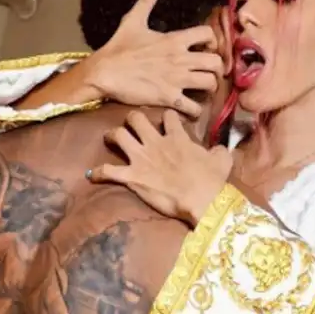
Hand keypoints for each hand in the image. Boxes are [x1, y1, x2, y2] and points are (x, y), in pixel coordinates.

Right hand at [82, 0, 224, 117]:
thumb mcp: (133, 20)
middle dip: (217, 68)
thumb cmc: (118, 47)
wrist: (103, 72)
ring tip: (202, 89)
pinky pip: (194, 108)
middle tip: (209, 71)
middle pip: (216, 62)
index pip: (208, 33)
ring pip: (210, 84)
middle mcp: (181, 59)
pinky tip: (190, 106)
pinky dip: (196, 109)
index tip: (206, 47)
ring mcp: (176, 80)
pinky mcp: (169, 98)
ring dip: (210, 88)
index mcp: (175, 39)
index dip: (212, 40)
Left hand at [87, 110, 232, 225]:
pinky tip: (92, 174)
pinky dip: (98, 173)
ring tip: (110, 138)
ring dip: (112, 136)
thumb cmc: (213, 179)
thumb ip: (219, 150)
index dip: (166, 117)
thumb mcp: (222, 159)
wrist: (202, 198)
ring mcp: (141, 158)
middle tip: (131, 125)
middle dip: (131, 119)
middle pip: (135, 118)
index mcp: (177, 136)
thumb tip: (221, 148)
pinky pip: (108, 171)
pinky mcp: (132, 176)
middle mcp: (155, 142)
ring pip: (118, 135)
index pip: (168, 115)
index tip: (166, 121)